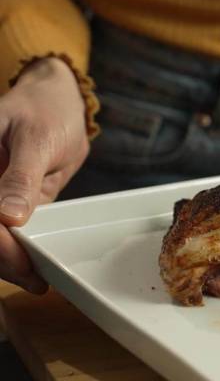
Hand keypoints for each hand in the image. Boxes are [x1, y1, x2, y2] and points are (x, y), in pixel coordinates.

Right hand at [0, 57, 88, 292]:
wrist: (52, 101)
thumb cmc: (45, 110)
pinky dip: (11, 251)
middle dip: (1, 259)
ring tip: (34, 279)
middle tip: (34, 279)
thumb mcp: (36, 138)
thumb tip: (8, 216)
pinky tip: (28, 268)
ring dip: (4, 262)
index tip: (22, 263)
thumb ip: (21, 176)